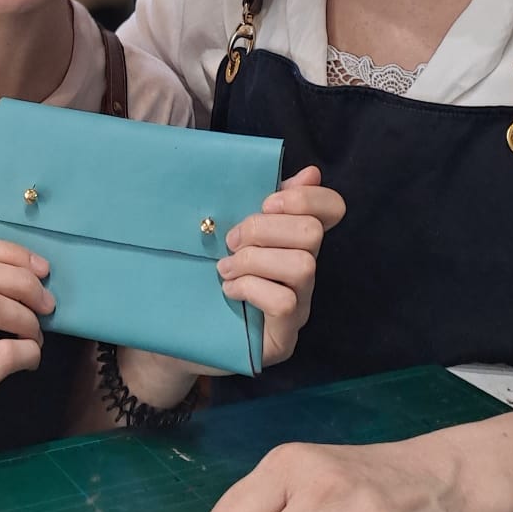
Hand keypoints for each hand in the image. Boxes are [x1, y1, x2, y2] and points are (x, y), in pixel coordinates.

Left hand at [218, 164, 344, 368]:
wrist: (180, 330)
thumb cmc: (207, 274)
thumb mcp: (231, 233)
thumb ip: (264, 206)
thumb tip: (310, 172)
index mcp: (296, 242)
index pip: (332, 209)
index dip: (307, 197)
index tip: (267, 201)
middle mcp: (306, 274)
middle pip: (312, 234)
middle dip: (264, 228)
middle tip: (231, 241)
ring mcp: (300, 308)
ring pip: (303, 267)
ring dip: (254, 260)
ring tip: (225, 269)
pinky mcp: (284, 338)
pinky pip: (285, 302)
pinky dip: (252, 288)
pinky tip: (230, 291)